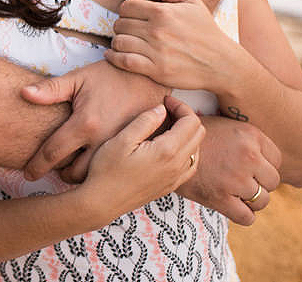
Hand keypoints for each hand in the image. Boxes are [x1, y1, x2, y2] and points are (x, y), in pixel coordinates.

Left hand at [21, 60, 169, 181]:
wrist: (150, 76)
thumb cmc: (110, 76)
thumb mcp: (79, 78)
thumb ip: (51, 89)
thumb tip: (23, 93)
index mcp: (85, 124)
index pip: (52, 153)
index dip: (36, 166)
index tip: (28, 174)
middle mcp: (102, 142)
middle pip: (74, 174)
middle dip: (61, 175)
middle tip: (53, 170)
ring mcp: (122, 149)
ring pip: (95, 178)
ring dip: (82, 177)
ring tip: (72, 167)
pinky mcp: (137, 152)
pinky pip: (115, 171)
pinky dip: (102, 173)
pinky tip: (96, 166)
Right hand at [82, 96, 203, 220]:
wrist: (102, 201)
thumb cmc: (106, 169)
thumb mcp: (122, 139)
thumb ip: (145, 121)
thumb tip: (161, 108)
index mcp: (167, 151)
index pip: (191, 121)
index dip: (181, 106)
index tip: (164, 101)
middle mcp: (177, 165)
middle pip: (199, 133)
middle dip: (186, 116)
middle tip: (166, 110)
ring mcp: (176, 178)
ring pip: (197, 149)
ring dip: (187, 133)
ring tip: (166, 126)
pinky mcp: (171, 186)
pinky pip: (191, 164)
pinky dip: (186, 150)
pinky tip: (168, 146)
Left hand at [107, 0, 235, 90]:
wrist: (222, 63)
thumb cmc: (205, 31)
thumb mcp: (192, 1)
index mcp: (163, 12)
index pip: (126, 7)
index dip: (126, 12)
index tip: (132, 18)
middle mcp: (157, 31)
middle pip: (120, 25)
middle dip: (122, 27)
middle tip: (129, 31)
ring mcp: (156, 51)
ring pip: (119, 42)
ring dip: (117, 42)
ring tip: (124, 43)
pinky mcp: (156, 70)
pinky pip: (124, 61)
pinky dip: (114, 58)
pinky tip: (112, 55)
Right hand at [176, 115, 280, 225]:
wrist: (160, 145)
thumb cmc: (191, 136)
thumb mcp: (224, 125)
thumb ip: (245, 137)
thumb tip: (263, 152)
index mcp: (250, 135)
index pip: (277, 159)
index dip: (264, 165)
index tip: (249, 166)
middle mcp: (248, 156)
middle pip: (272, 181)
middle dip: (259, 183)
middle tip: (241, 180)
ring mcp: (236, 179)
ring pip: (262, 200)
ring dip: (250, 200)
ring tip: (233, 192)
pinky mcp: (221, 198)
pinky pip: (247, 217)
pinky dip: (242, 215)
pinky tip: (230, 205)